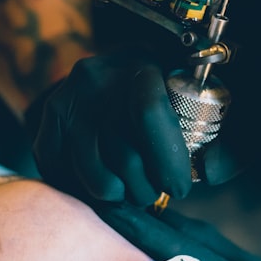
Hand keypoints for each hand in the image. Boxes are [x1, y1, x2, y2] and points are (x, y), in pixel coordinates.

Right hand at [32, 54, 192, 204]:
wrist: (109, 74)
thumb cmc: (160, 94)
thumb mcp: (187, 96)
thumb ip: (208, 127)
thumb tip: (213, 171)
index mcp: (141, 65)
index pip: (149, 112)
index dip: (168, 162)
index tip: (178, 188)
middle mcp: (98, 77)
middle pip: (124, 157)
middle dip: (145, 189)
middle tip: (153, 192)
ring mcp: (67, 98)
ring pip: (94, 175)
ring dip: (117, 195)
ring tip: (128, 189)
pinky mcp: (47, 119)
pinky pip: (62, 173)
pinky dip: (83, 188)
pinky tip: (101, 179)